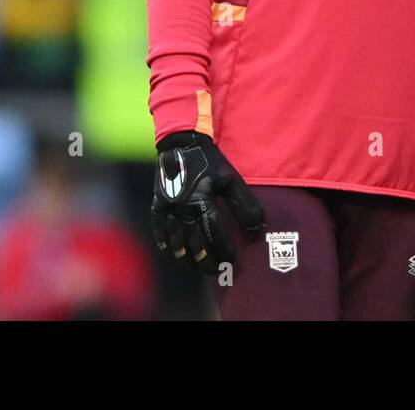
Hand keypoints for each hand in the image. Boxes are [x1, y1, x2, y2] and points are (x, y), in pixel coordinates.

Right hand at [151, 131, 264, 273]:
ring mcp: (167, 208)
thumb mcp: (230, 178)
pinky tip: (173, 254)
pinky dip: (166, 245)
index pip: (214, 233)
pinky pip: (159, 232)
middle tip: (215, 271)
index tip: (232, 261)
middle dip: (205, 260)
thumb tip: (257, 226)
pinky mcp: (157, 205)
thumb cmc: (209, 160)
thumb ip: (244, 203)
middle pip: (194, 243)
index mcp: (201, 200)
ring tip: (196, 267)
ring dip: (186, 257)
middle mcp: (182, 208)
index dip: (224, 250)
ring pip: (175, 242)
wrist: (180, 143)